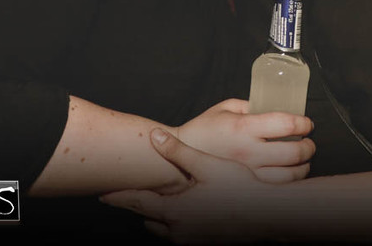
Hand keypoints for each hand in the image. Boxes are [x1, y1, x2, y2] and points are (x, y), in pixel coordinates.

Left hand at [102, 128, 272, 243]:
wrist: (269, 214)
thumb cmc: (242, 189)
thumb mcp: (207, 164)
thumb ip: (178, 152)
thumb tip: (155, 136)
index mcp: (175, 210)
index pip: (137, 202)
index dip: (118, 196)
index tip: (102, 193)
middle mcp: (179, 229)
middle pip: (146, 217)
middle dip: (137, 206)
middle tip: (127, 195)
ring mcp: (191, 239)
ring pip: (162, 229)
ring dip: (157, 216)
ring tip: (154, 202)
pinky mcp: (204, 242)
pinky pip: (179, 234)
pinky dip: (174, 223)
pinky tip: (184, 211)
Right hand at [176, 99, 313, 183]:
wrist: (178, 158)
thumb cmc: (202, 130)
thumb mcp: (225, 108)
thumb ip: (250, 106)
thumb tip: (273, 107)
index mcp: (244, 127)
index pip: (286, 124)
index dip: (303, 123)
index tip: (307, 123)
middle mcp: (249, 151)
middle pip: (294, 152)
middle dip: (309, 146)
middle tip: (309, 142)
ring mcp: (248, 173)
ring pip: (290, 175)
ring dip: (303, 167)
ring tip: (303, 160)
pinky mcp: (246, 187)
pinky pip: (276, 188)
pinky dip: (289, 182)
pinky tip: (290, 175)